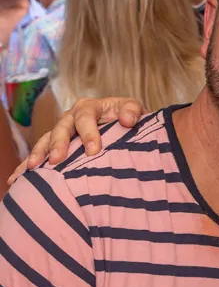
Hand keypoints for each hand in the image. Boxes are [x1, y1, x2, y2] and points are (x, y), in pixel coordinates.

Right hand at [7, 97, 143, 183]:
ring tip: (33, 168)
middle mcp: (71, 117)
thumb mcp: (133, 109)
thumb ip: (132, 111)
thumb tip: (127, 120)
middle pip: (61, 129)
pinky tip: (16, 179)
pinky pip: (40, 154)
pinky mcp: (55, 146)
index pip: (85, 117)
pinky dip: (27, 165)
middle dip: (58, 144)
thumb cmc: (127, 117)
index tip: (94, 151)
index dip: (89, 133)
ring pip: (45, 141)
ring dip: (39, 154)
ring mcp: (60, 132)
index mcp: (89, 107)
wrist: (123, 124)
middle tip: (57, 160)